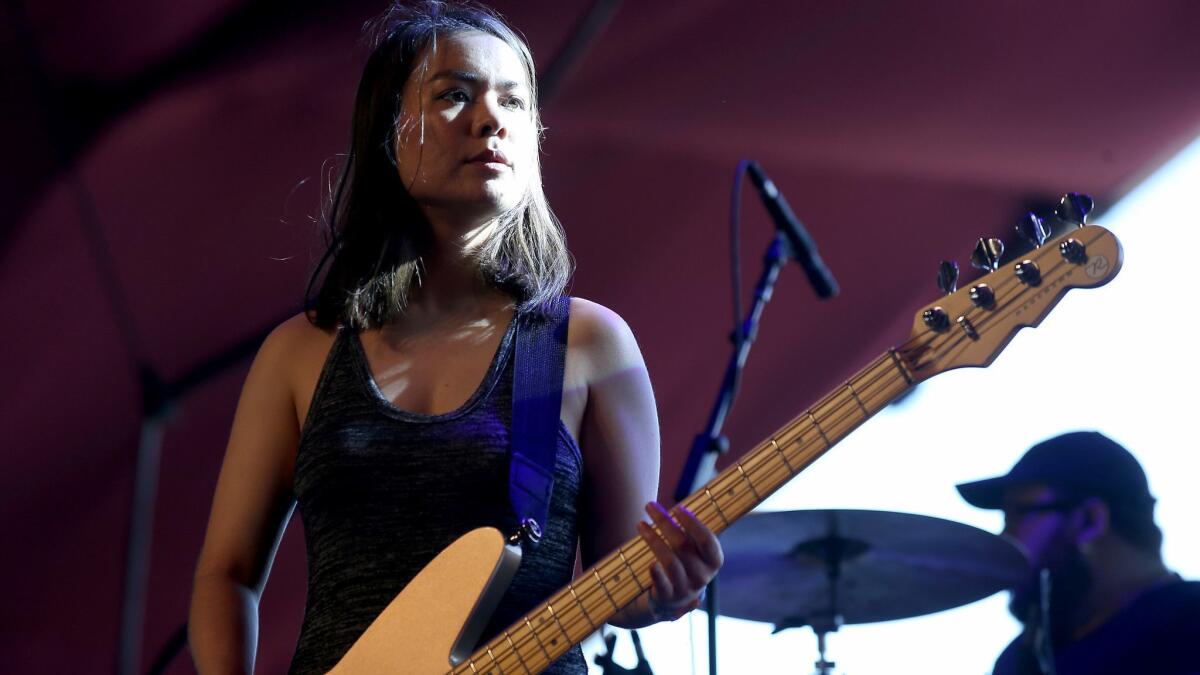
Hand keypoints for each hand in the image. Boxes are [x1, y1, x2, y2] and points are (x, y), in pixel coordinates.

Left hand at [635, 501, 723, 621]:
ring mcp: (686, 587)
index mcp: (713, 561)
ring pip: (670, 561)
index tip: (678, 508)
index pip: (706, 539)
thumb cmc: (684, 562)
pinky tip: (649, 563)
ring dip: (654, 540)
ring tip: (640, 524)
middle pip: (683, 545)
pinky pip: (662, 584)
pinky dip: (656, 574)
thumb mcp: (694, 549)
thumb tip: (679, 507)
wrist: (674, 597)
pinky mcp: (669, 597)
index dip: (692, 523)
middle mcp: (702, 575)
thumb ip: (690, 531)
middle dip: (665, 522)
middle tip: (649, 506)